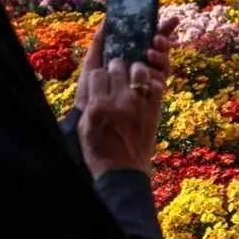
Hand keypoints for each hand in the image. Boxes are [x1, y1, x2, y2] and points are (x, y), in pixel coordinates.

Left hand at [75, 17, 176, 111]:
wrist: (94, 132)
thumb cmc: (89, 100)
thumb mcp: (90, 70)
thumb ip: (98, 47)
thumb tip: (106, 22)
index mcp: (130, 58)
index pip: (148, 39)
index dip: (162, 28)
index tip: (172, 21)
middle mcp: (142, 68)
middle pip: (160, 50)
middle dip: (163, 40)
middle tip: (157, 39)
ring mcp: (148, 84)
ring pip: (163, 65)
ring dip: (161, 56)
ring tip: (151, 53)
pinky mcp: (153, 99)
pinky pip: (160, 84)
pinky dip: (157, 76)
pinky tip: (150, 73)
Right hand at [78, 58, 164, 177]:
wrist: (123, 173)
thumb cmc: (98, 152)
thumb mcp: (82, 128)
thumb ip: (86, 102)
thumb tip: (91, 79)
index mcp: (98, 105)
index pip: (96, 72)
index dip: (97, 73)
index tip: (100, 77)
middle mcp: (118, 101)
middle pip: (117, 66)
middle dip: (114, 68)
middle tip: (114, 77)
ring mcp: (138, 104)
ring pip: (138, 70)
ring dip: (134, 70)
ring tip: (131, 77)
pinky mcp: (153, 111)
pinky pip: (156, 85)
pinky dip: (151, 83)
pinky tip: (145, 89)